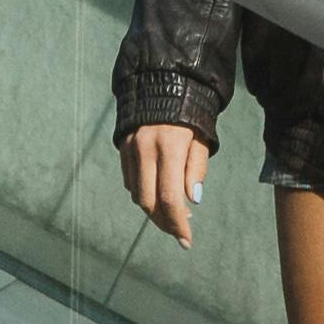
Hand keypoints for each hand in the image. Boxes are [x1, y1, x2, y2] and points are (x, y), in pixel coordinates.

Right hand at [126, 121, 213, 245]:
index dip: (178, 224)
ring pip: (136, 194)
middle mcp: (146, 149)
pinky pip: (130, 180)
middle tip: (179, 231)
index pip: (171, 198)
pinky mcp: (122, 147)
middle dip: (163, 222)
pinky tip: (158, 191)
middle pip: (148, 201)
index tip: (186, 240)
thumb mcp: (201, 139)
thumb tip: (192, 201)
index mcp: (170, 147)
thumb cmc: (190, 115)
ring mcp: (131, 148)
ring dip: (153, 209)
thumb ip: (196, 169)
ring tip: (172, 213)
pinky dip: (143, 192)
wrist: (163, 83)